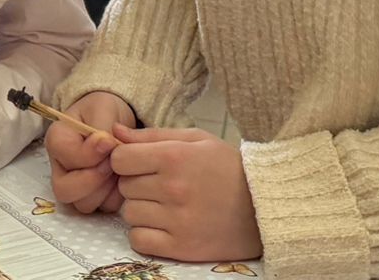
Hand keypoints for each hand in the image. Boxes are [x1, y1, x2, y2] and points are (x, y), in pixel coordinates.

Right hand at [46, 91, 132, 213]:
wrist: (113, 118)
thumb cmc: (103, 111)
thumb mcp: (102, 109)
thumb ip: (101, 127)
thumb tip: (104, 145)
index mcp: (56, 140)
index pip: (66, 157)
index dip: (90, 154)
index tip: (110, 141)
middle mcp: (60, 167)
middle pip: (65, 190)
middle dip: (94, 179)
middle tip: (113, 163)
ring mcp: (74, 185)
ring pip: (84, 204)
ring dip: (106, 190)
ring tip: (119, 169)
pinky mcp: (93, 196)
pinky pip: (104, 207)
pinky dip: (116, 197)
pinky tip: (123, 178)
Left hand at [109, 124, 261, 264]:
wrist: (264, 207)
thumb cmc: (228, 168)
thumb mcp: (195, 139)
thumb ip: (152, 135)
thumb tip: (114, 131)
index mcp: (174, 157)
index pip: (119, 159)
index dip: (125, 160)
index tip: (138, 163)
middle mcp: (173, 188)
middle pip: (124, 186)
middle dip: (136, 184)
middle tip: (158, 184)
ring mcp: (177, 220)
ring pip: (129, 214)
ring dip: (140, 209)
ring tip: (164, 205)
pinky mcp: (182, 247)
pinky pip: (138, 240)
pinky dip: (144, 234)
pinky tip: (162, 225)